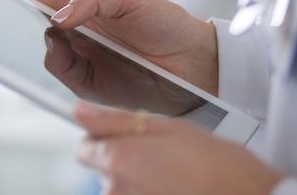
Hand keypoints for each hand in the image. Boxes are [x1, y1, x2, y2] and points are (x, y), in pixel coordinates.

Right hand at [20, 0, 218, 94]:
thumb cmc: (165, 21)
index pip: (41, 0)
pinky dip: (54, 65)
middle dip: (13, 25)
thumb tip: (56, 18)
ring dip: (36, 45)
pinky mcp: (89, 85)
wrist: (197, 63)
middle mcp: (77, 34)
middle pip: (34, 29)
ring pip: (45, 53)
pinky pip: (62, 76)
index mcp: (83, 7)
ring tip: (41, 35)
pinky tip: (56, 52)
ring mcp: (81, 60)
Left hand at [74, 101, 283, 194]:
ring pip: (121, 191)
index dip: (103, 139)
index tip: (127, 137)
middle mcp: (116, 192)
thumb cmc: (219, 165)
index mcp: (119, 160)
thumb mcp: (169, 128)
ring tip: (175, 178)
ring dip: (139, 183)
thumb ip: (115, 120)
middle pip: (103, 171)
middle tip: (163, 157)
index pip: (84, 149)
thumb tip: (77, 110)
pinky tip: (175, 191)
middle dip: (124, 161)